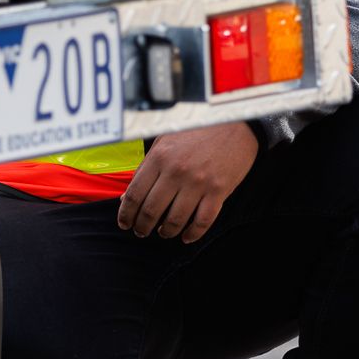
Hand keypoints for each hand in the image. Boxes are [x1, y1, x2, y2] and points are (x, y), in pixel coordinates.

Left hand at [117, 121, 258, 242]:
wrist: (234, 121)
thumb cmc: (197, 130)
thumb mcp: (165, 141)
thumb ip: (146, 168)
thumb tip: (127, 196)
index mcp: (159, 157)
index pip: (135, 194)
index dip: (126, 214)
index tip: (124, 223)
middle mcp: (176, 171)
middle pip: (151, 211)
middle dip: (142, 227)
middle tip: (141, 232)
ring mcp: (198, 183)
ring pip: (175, 220)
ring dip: (166, 232)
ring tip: (163, 233)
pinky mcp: (218, 191)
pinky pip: (202, 221)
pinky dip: (192, 234)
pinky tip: (186, 237)